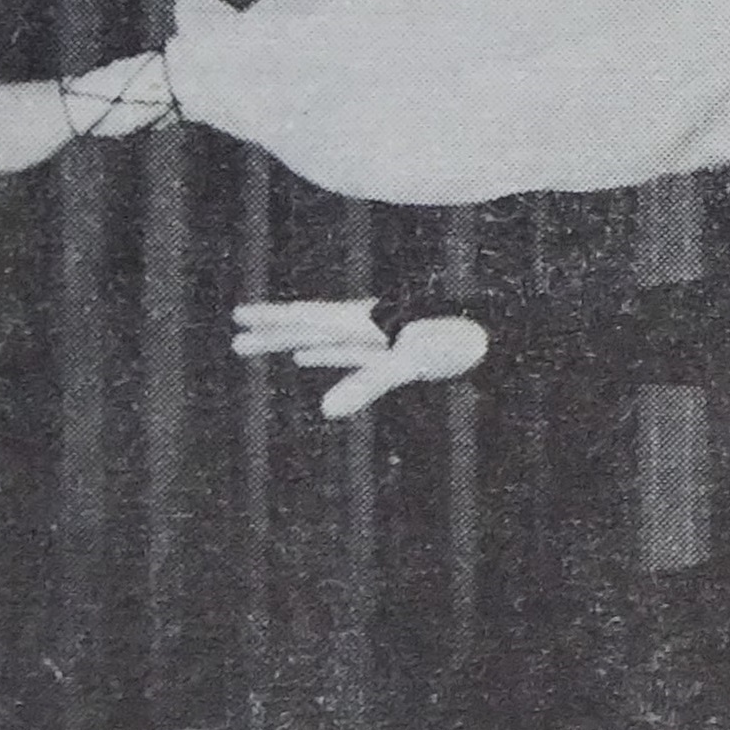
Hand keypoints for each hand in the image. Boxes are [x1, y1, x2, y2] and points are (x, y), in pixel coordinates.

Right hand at [231, 299, 488, 418]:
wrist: (493, 334)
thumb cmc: (453, 341)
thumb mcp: (408, 363)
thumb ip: (367, 383)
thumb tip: (326, 411)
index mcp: (362, 323)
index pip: (307, 319)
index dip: (272, 320)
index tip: (238, 318)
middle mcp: (365, 326)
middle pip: (307, 328)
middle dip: (271, 335)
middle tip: (236, 342)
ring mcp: (376, 336)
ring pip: (322, 339)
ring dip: (291, 344)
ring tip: (262, 347)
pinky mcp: (390, 349)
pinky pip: (345, 353)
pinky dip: (324, 355)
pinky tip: (311, 358)